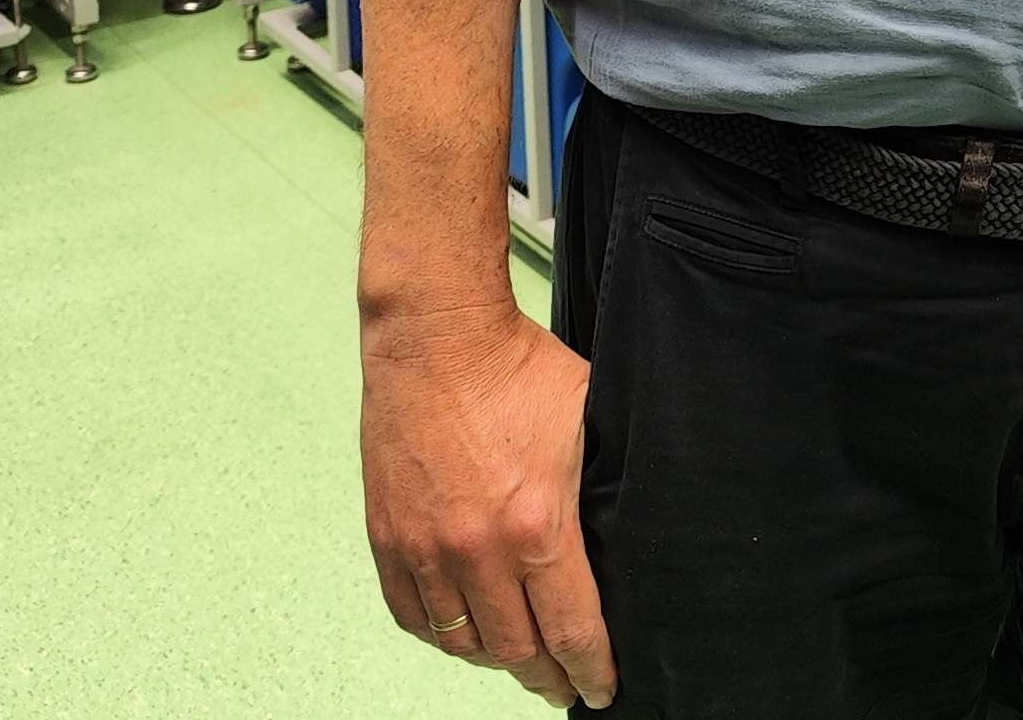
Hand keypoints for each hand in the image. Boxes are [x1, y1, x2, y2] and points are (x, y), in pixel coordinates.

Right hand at [360, 298, 615, 708]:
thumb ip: (605, 485)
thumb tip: (633, 525)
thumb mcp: (591, 421)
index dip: (590, 670)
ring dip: (496, 660)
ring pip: (464, 642)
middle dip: (547, 677)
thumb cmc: (517, 369)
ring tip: (521, 661)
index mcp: (537, 526)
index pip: (572, 630)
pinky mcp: (389, 537)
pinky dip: (442, 636)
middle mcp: (477, 550)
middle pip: (517, 651)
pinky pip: (414, 615)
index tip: (600, 690)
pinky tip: (465, 635)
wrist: (436, 337)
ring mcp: (427, 548)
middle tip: (564, 686)